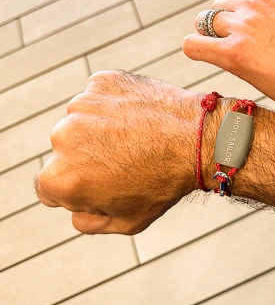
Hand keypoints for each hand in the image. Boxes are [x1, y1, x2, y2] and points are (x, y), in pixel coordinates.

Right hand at [36, 71, 198, 234]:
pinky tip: (139, 117)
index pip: (48, 187)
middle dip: (86, 156)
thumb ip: (88, 222)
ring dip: (99, 127)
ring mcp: (81, 104)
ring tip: (136, 137)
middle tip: (125, 159)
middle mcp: (62, 137)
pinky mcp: (101, 81)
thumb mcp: (126, 222)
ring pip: (81, 120)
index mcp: (59, 177)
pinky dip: (113, 104)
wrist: (196, 139)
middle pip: (65, 151)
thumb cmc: (163, 184)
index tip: (102, 183)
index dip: (76, 189)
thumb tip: (74, 211)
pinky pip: (100, 96)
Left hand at [183, 0, 274, 109]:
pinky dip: (195, 48)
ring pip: (206, 21)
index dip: (237, 5)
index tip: (241, 21)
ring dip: (211, 34)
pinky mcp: (233, 52)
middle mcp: (259, 1)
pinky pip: (194, 45)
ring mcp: (245, 25)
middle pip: (221, 3)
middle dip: (224, 21)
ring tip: (219, 50)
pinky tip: (202, 54)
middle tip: (233, 42)